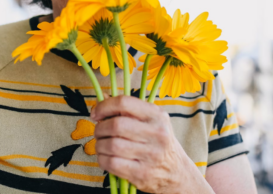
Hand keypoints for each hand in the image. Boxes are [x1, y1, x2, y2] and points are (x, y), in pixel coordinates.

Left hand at [92, 96, 212, 193]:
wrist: (176, 172)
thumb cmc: (158, 142)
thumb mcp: (150, 121)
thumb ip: (126, 109)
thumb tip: (100, 99)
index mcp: (156, 115)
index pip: (124, 103)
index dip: (104, 106)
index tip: (96, 113)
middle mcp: (156, 133)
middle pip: (116, 125)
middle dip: (100, 128)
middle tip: (99, 132)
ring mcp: (150, 155)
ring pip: (111, 145)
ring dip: (99, 145)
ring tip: (102, 145)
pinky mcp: (142, 173)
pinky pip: (111, 163)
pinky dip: (102, 159)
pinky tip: (105, 157)